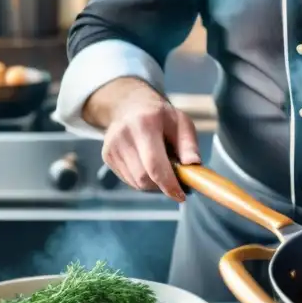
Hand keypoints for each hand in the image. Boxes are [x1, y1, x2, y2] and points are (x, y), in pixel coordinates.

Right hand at [94, 79, 200, 201]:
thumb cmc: (161, 116)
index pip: (154, 164)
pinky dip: (143, 180)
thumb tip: (194, 165)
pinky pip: (129, 180)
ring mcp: (111, 147)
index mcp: (145, 123)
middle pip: (143, 177)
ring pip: (136, 182)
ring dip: (154, 184)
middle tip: (177, 182)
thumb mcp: (182, 122)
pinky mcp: (107, 157)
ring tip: (163, 168)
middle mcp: (123, 135)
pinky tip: (149, 167)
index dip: (168, 184)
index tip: (181, 196)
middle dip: (163, 185)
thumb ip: (189, 145)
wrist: (130, 107)